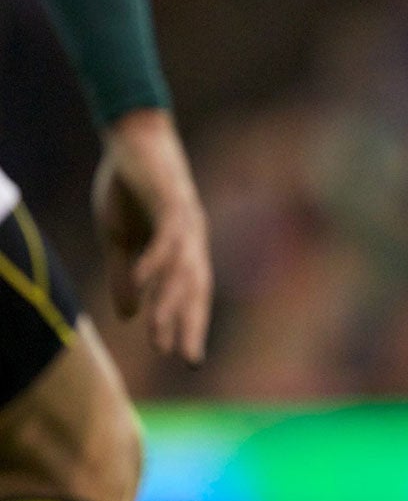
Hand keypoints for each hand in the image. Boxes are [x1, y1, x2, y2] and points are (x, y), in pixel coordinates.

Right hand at [90, 108, 210, 364]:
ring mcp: (186, 221)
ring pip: (183, 269)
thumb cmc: (128, 189)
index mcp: (183, 250)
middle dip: (190, 323)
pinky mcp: (171, 201)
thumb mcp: (120, 239)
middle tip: (185, 358)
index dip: (190, 325)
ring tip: (158, 332)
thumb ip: (126, 277)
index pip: (190, 294)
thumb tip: (128, 316)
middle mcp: (192, 240)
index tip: (187, 360)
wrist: (132, 141)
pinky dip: (156, 259)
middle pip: (195, 289)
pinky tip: (145, 281)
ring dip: (169, 302)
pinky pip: (167, 237)